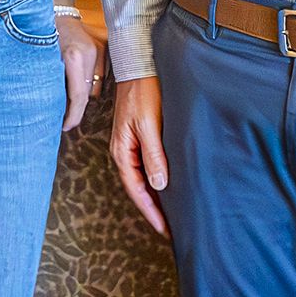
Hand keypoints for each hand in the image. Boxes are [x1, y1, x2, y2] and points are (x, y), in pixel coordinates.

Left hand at [55, 16, 103, 132]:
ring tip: (69, 89)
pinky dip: (90, 80)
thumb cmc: (45, 36)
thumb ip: (52, 84)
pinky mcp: (106, 45)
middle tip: (64, 113)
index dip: (73, 116)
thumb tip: (54, 112)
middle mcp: (91, 52)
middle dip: (76, 105)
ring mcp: (101, 48)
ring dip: (84, 91)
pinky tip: (78, 76)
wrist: (56, 10)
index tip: (66, 126)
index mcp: (74, 57)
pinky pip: (101, 73)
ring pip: (96, 85)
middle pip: (89, 93)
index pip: (79, 97)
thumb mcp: (44, 61)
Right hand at [110, 75, 170, 237]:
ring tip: (173, 214)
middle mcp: (124, 151)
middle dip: (154, 210)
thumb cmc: (143, 91)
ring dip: (156, 197)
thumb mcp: (148, 124)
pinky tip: (169, 185)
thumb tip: (158, 185)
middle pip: (139, 188)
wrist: (138, 66)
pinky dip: (158, 179)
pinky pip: (148, 165)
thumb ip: (153, 154)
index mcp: (122, 151)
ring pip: (144, 178)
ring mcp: (131, 145)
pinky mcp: (140, 137)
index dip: (151, 212)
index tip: (165, 230)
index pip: (137, 190)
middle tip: (171, 229)